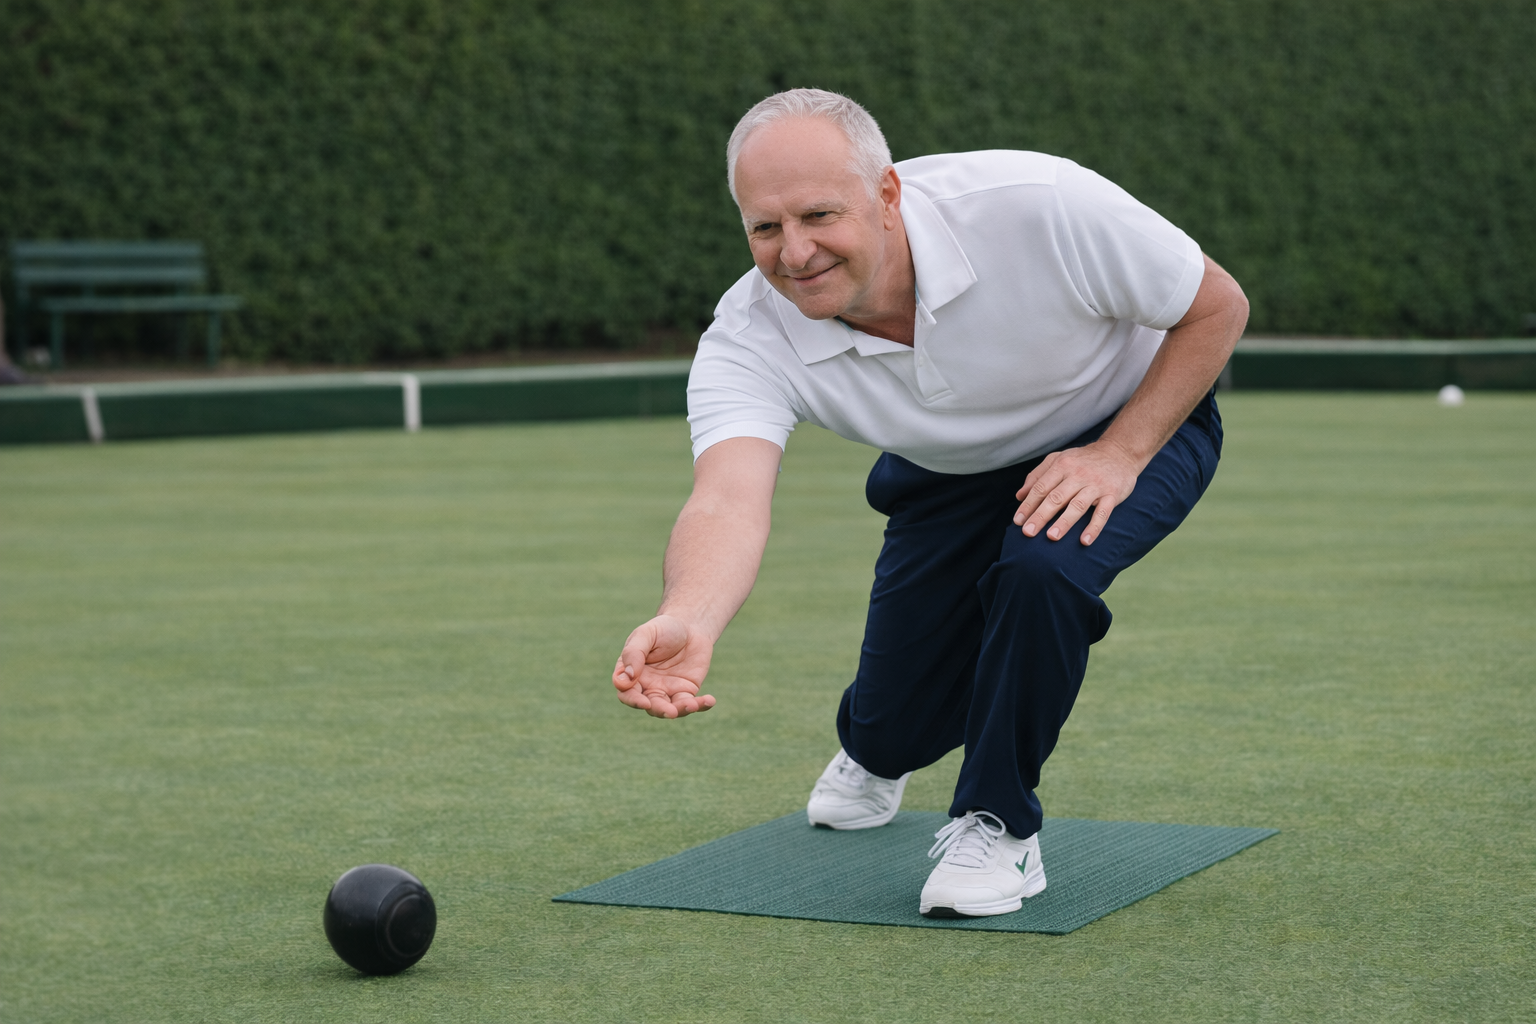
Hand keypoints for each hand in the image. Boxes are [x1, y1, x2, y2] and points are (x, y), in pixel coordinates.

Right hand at [612, 614, 716, 718]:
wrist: (690, 626)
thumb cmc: (663, 628)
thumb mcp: (645, 634)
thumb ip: (633, 652)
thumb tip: (628, 677)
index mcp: (631, 674)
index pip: (626, 693)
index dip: (632, 700)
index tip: (643, 701)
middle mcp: (647, 686)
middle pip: (649, 705)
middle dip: (659, 710)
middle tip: (670, 711)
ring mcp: (667, 691)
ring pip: (670, 709)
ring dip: (680, 710)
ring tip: (692, 705)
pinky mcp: (686, 691)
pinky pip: (691, 703)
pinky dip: (700, 706)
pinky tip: (710, 700)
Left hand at [1013, 440, 1141, 545]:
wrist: (1119, 452)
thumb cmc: (1083, 460)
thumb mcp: (1059, 459)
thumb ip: (1037, 475)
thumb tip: (1019, 496)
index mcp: (1062, 466)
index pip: (1041, 487)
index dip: (1028, 505)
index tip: (1018, 521)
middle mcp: (1078, 474)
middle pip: (1056, 497)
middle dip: (1041, 515)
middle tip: (1028, 532)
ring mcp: (1096, 485)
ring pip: (1077, 505)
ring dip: (1064, 522)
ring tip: (1052, 537)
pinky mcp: (1113, 494)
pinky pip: (1103, 513)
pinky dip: (1094, 527)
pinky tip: (1085, 541)